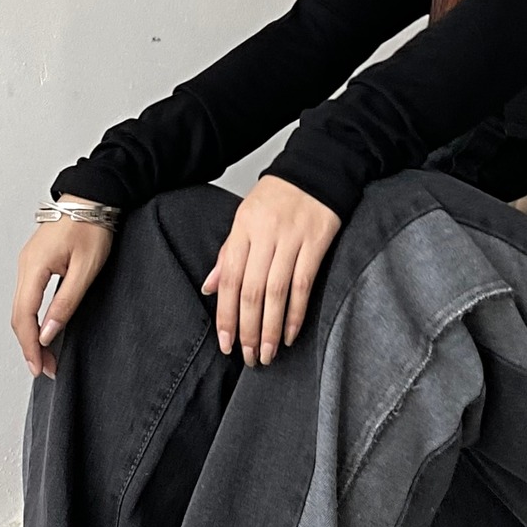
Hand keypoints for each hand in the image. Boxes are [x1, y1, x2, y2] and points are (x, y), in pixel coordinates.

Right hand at [12, 196, 114, 377]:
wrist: (93, 198)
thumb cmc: (93, 227)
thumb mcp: (86, 269)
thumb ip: (65, 302)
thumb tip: (48, 333)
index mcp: (34, 267)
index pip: (24, 316)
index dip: (30, 346)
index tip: (40, 367)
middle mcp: (25, 266)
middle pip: (18, 315)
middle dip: (29, 346)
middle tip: (44, 369)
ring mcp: (28, 264)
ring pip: (20, 308)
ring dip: (30, 334)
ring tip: (44, 356)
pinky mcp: (36, 263)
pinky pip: (26, 297)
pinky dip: (31, 318)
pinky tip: (42, 331)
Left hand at [201, 175, 340, 365]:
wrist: (317, 169)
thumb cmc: (280, 196)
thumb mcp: (246, 218)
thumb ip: (229, 254)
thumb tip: (209, 288)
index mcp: (243, 229)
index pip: (230, 280)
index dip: (226, 315)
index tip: (226, 344)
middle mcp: (265, 235)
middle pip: (251, 291)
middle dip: (248, 329)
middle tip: (249, 357)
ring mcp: (292, 238)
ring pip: (276, 292)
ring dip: (270, 328)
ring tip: (267, 353)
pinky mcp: (317, 242)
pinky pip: (304, 284)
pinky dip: (295, 313)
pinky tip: (289, 334)